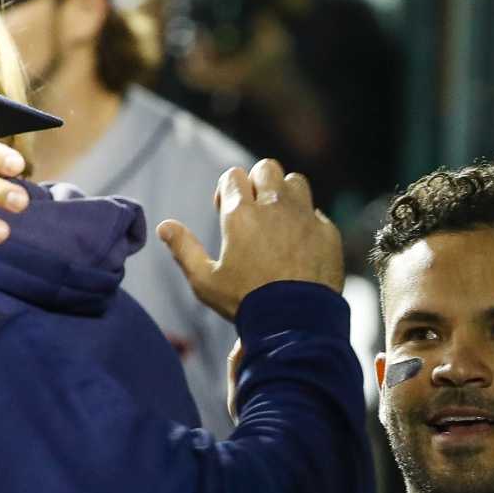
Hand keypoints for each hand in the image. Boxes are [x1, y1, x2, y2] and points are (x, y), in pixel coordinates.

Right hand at [161, 159, 343, 325]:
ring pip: (296, 182)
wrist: (296, 323)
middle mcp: (274, 206)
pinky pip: (318, 213)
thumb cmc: (247, 303)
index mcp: (241, 214)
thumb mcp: (206, 281)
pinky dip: (309, 222)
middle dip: (258, 183)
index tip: (228, 213)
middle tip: (255, 211)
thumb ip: (184, 249)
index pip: (233, 176)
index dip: (228, 191)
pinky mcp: (328, 232)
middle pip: (266, 168)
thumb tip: (164, 226)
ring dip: (286, 194)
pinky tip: (302, 244)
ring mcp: (305, 217)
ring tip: (280, 221)